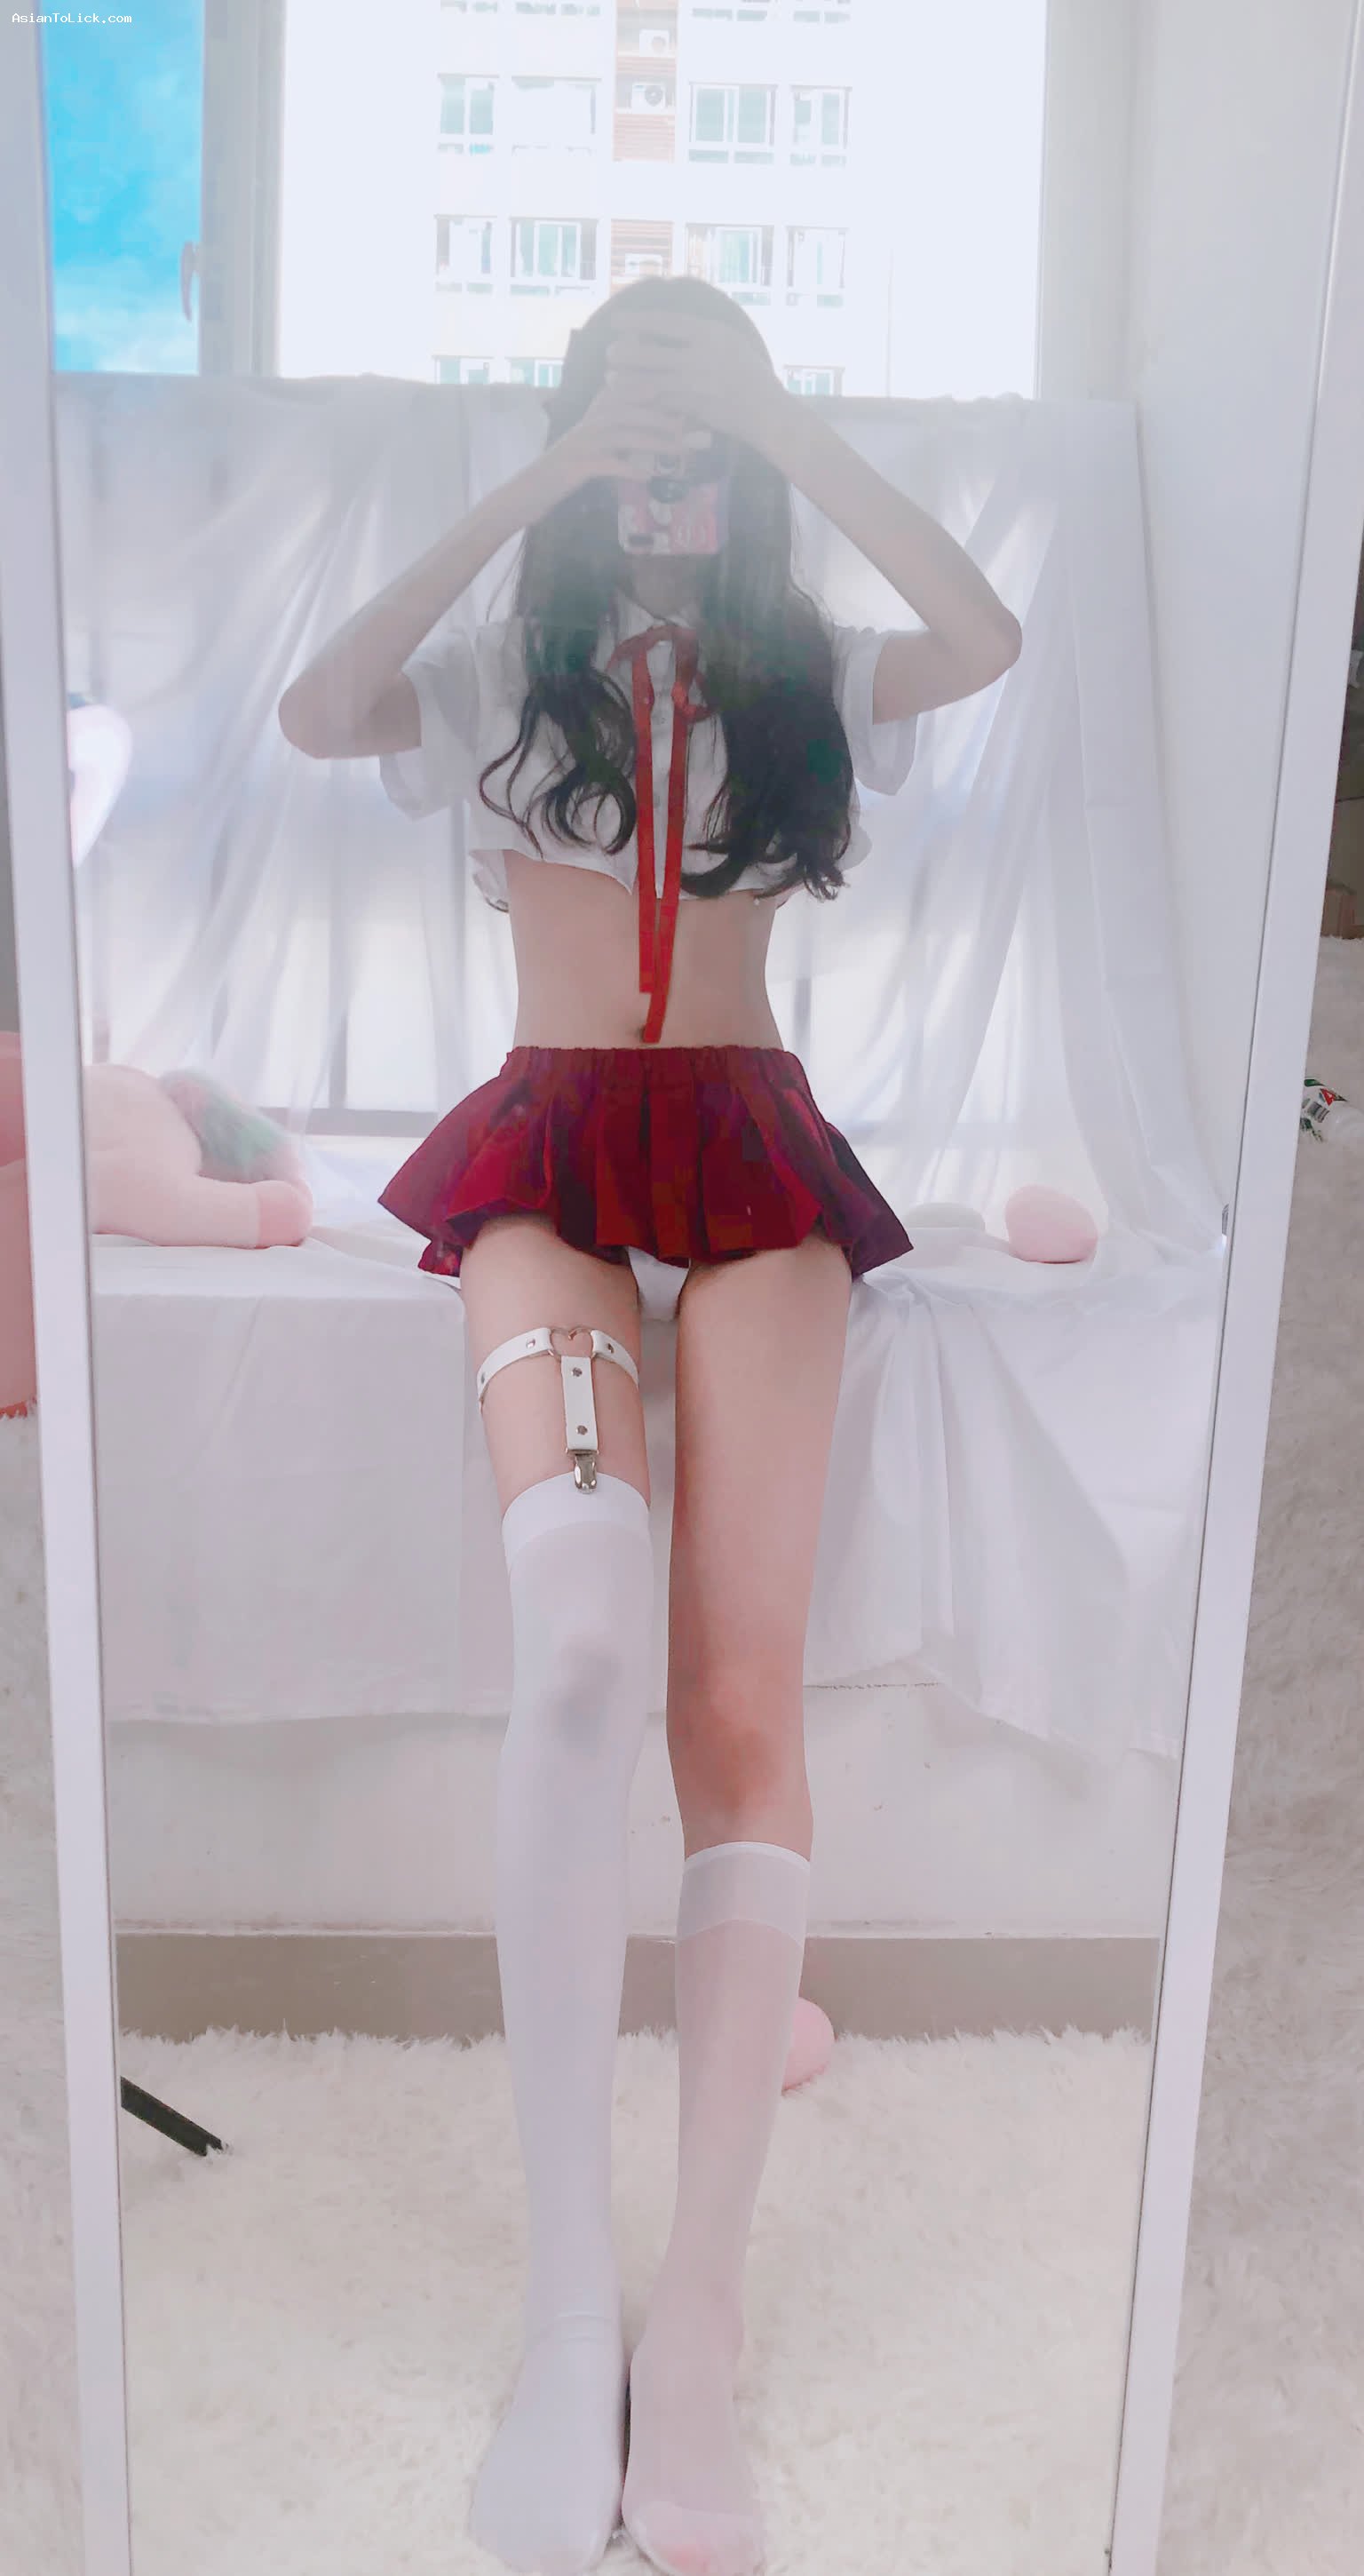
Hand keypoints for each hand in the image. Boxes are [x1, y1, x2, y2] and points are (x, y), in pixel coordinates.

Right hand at [526, 376, 713, 515]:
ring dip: (654, 442)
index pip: (627, 394)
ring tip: (678, 451)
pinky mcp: (577, 467)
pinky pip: (607, 465)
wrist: (531, 491)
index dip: (655, 393)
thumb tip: (654, 432)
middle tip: (691, 428)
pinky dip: (628, 469)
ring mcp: (583, 444)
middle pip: (630, 410)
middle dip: (663, 417)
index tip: (686, 398)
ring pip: (623, 434)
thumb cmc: (566, 470)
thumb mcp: (594, 445)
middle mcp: (589, 423)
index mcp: (595, 415)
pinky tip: (646, 477)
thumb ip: (619, 434)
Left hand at [603, 317, 791, 452]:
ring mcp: (698, 386)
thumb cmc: (750, 374)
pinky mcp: (695, 409)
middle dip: (626, 353)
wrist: (768, 412)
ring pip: (652, 381)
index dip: (638, 321)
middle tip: (609, 352)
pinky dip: (643, 401)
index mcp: (712, 334)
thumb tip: (671, 325)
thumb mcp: (730, 342)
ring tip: (610, 378)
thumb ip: (703, 334)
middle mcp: (703, 358)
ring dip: (628, 380)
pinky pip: (662, 403)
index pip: (667, 323)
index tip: (617, 320)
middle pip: (653, 353)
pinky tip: (628, 399)